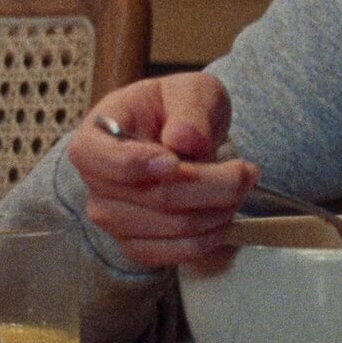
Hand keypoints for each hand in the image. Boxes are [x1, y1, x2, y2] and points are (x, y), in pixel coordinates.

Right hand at [67, 73, 258, 267]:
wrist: (182, 137)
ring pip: (173, 226)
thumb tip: (183, 139)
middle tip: (247, 171)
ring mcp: (113, 218)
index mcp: (94, 136)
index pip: (98, 158)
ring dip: (218, 209)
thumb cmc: (178, 109)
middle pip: (154, 196)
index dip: (137, 163)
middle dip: (213, 185)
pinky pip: (176, 252)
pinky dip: (211, 236)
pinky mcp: (136, 244)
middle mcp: (95, 183)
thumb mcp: (190, 90)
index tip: (177, 161)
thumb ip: (189, 108)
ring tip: (241, 185)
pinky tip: (227, 213)